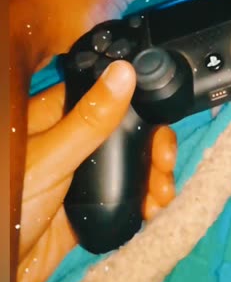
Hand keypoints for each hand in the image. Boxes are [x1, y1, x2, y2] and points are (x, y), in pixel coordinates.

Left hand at [16, 60, 176, 281]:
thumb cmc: (12, 204)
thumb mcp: (54, 157)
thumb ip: (91, 119)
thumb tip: (124, 71)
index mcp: (55, 117)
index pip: (105, 96)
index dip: (137, 102)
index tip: (159, 121)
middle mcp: (71, 141)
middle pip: (126, 132)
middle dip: (153, 147)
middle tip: (165, 164)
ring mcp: (81, 176)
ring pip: (130, 164)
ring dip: (155, 176)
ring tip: (163, 196)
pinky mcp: (89, 208)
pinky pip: (126, 197)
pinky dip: (145, 201)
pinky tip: (155, 210)